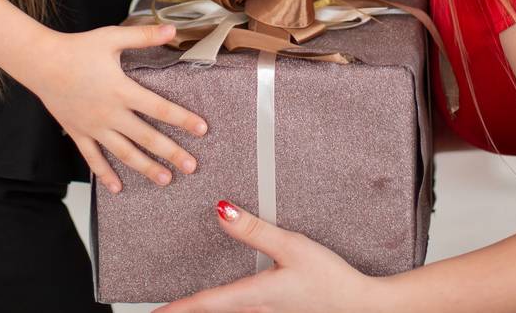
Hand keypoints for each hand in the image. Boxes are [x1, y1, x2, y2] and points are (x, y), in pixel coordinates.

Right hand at [16, 23, 207, 193]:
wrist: (41, 63)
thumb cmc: (77, 48)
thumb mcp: (112, 37)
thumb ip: (144, 37)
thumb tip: (173, 29)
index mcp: (122, 90)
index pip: (159, 108)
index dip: (183, 119)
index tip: (202, 129)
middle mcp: (110, 113)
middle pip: (146, 137)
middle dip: (171, 152)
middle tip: (191, 167)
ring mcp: (94, 127)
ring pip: (124, 153)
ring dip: (145, 168)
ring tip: (165, 180)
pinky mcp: (79, 133)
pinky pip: (93, 158)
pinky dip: (105, 174)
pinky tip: (117, 188)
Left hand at [156, 200, 390, 312]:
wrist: (360, 306)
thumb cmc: (330, 279)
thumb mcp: (292, 246)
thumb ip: (255, 230)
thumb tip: (221, 212)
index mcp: (254, 296)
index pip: (206, 304)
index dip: (177, 308)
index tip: (155, 312)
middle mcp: (257, 312)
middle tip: (163, 311)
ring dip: (209, 311)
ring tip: (190, 307)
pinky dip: (230, 310)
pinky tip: (234, 303)